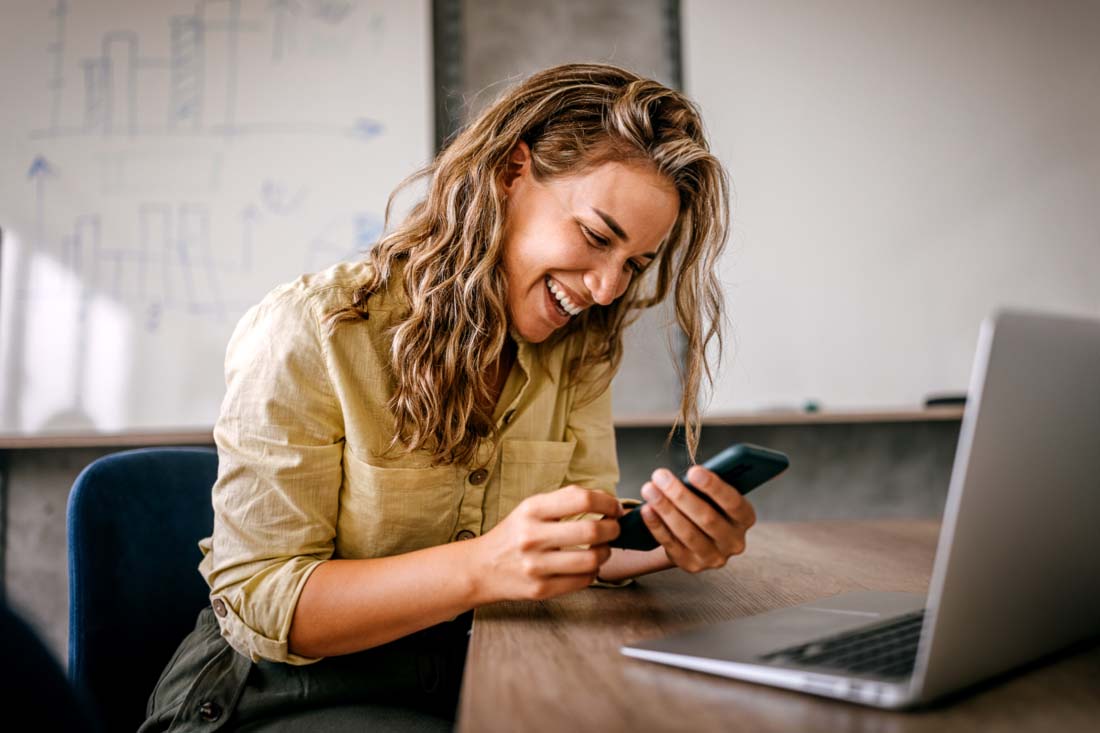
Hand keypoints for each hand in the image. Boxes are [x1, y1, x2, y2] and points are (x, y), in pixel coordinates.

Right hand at [471, 486, 622, 603]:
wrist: (481, 568)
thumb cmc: (513, 535)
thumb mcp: (531, 508)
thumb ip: (565, 501)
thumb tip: (606, 500)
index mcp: (532, 510)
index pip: (582, 499)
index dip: (607, 502)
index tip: (614, 508)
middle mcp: (532, 537)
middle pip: (592, 531)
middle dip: (613, 529)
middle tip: (614, 529)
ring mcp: (535, 566)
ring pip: (592, 560)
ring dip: (606, 553)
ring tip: (602, 549)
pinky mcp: (540, 589)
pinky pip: (583, 581)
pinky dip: (593, 572)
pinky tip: (587, 566)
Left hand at [639, 466, 755, 573]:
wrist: (698, 535)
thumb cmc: (707, 505)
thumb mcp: (714, 496)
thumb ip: (707, 488)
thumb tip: (685, 477)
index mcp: (745, 518)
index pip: (733, 503)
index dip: (714, 487)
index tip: (693, 471)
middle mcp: (733, 541)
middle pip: (706, 518)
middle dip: (680, 495)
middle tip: (660, 475)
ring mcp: (713, 557)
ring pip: (687, 532)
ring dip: (665, 509)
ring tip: (649, 489)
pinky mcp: (691, 565)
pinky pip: (671, 544)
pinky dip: (657, 526)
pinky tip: (646, 509)